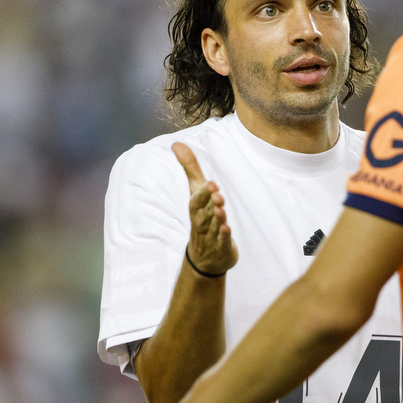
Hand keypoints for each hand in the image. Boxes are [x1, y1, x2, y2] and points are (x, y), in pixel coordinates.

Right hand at [173, 143, 236, 275]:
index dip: (203, 193)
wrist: (205, 258)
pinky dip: (224, 236)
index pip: (197, 200)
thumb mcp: (196, 192)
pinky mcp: (222, 248)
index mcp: (196, 209)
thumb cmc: (202, 218)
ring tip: (221, 208)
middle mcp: (202, 222)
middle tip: (216, 193)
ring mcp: (211, 236)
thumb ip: (190, 168)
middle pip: (203, 213)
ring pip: (213, 226)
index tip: (210, 183)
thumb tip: (175, 143)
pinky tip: (227, 229)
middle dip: (209, 203)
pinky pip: (222, 242)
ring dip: (217, 218)